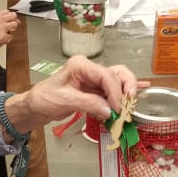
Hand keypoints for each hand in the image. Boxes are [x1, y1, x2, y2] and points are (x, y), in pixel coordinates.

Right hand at [0, 9, 19, 71]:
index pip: (6, 11)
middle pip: (13, 16)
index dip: (8, 17)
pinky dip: (7, 39)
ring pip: (15, 24)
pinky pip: (11, 36)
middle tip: (10, 27)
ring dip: (11, 30)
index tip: (8, 21)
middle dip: (13, 21)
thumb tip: (5, 20)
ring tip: (4, 35)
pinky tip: (0, 41)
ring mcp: (0, 28)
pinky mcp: (3, 37)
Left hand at [5, 55, 149, 133]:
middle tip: (129, 105)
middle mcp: (89, 69)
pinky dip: (124, 94)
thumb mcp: (65, 101)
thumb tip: (110, 111)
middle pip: (116, 73)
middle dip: (126, 88)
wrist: (35, 106)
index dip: (115, 92)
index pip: (105, 75)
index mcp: (80, 65)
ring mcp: (93, 79)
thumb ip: (89, 104)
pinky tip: (141, 92)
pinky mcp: (95, 90)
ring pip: (118, 80)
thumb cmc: (45, 99)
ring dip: (126, 93)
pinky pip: (113, 90)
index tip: (119, 108)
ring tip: (131, 105)